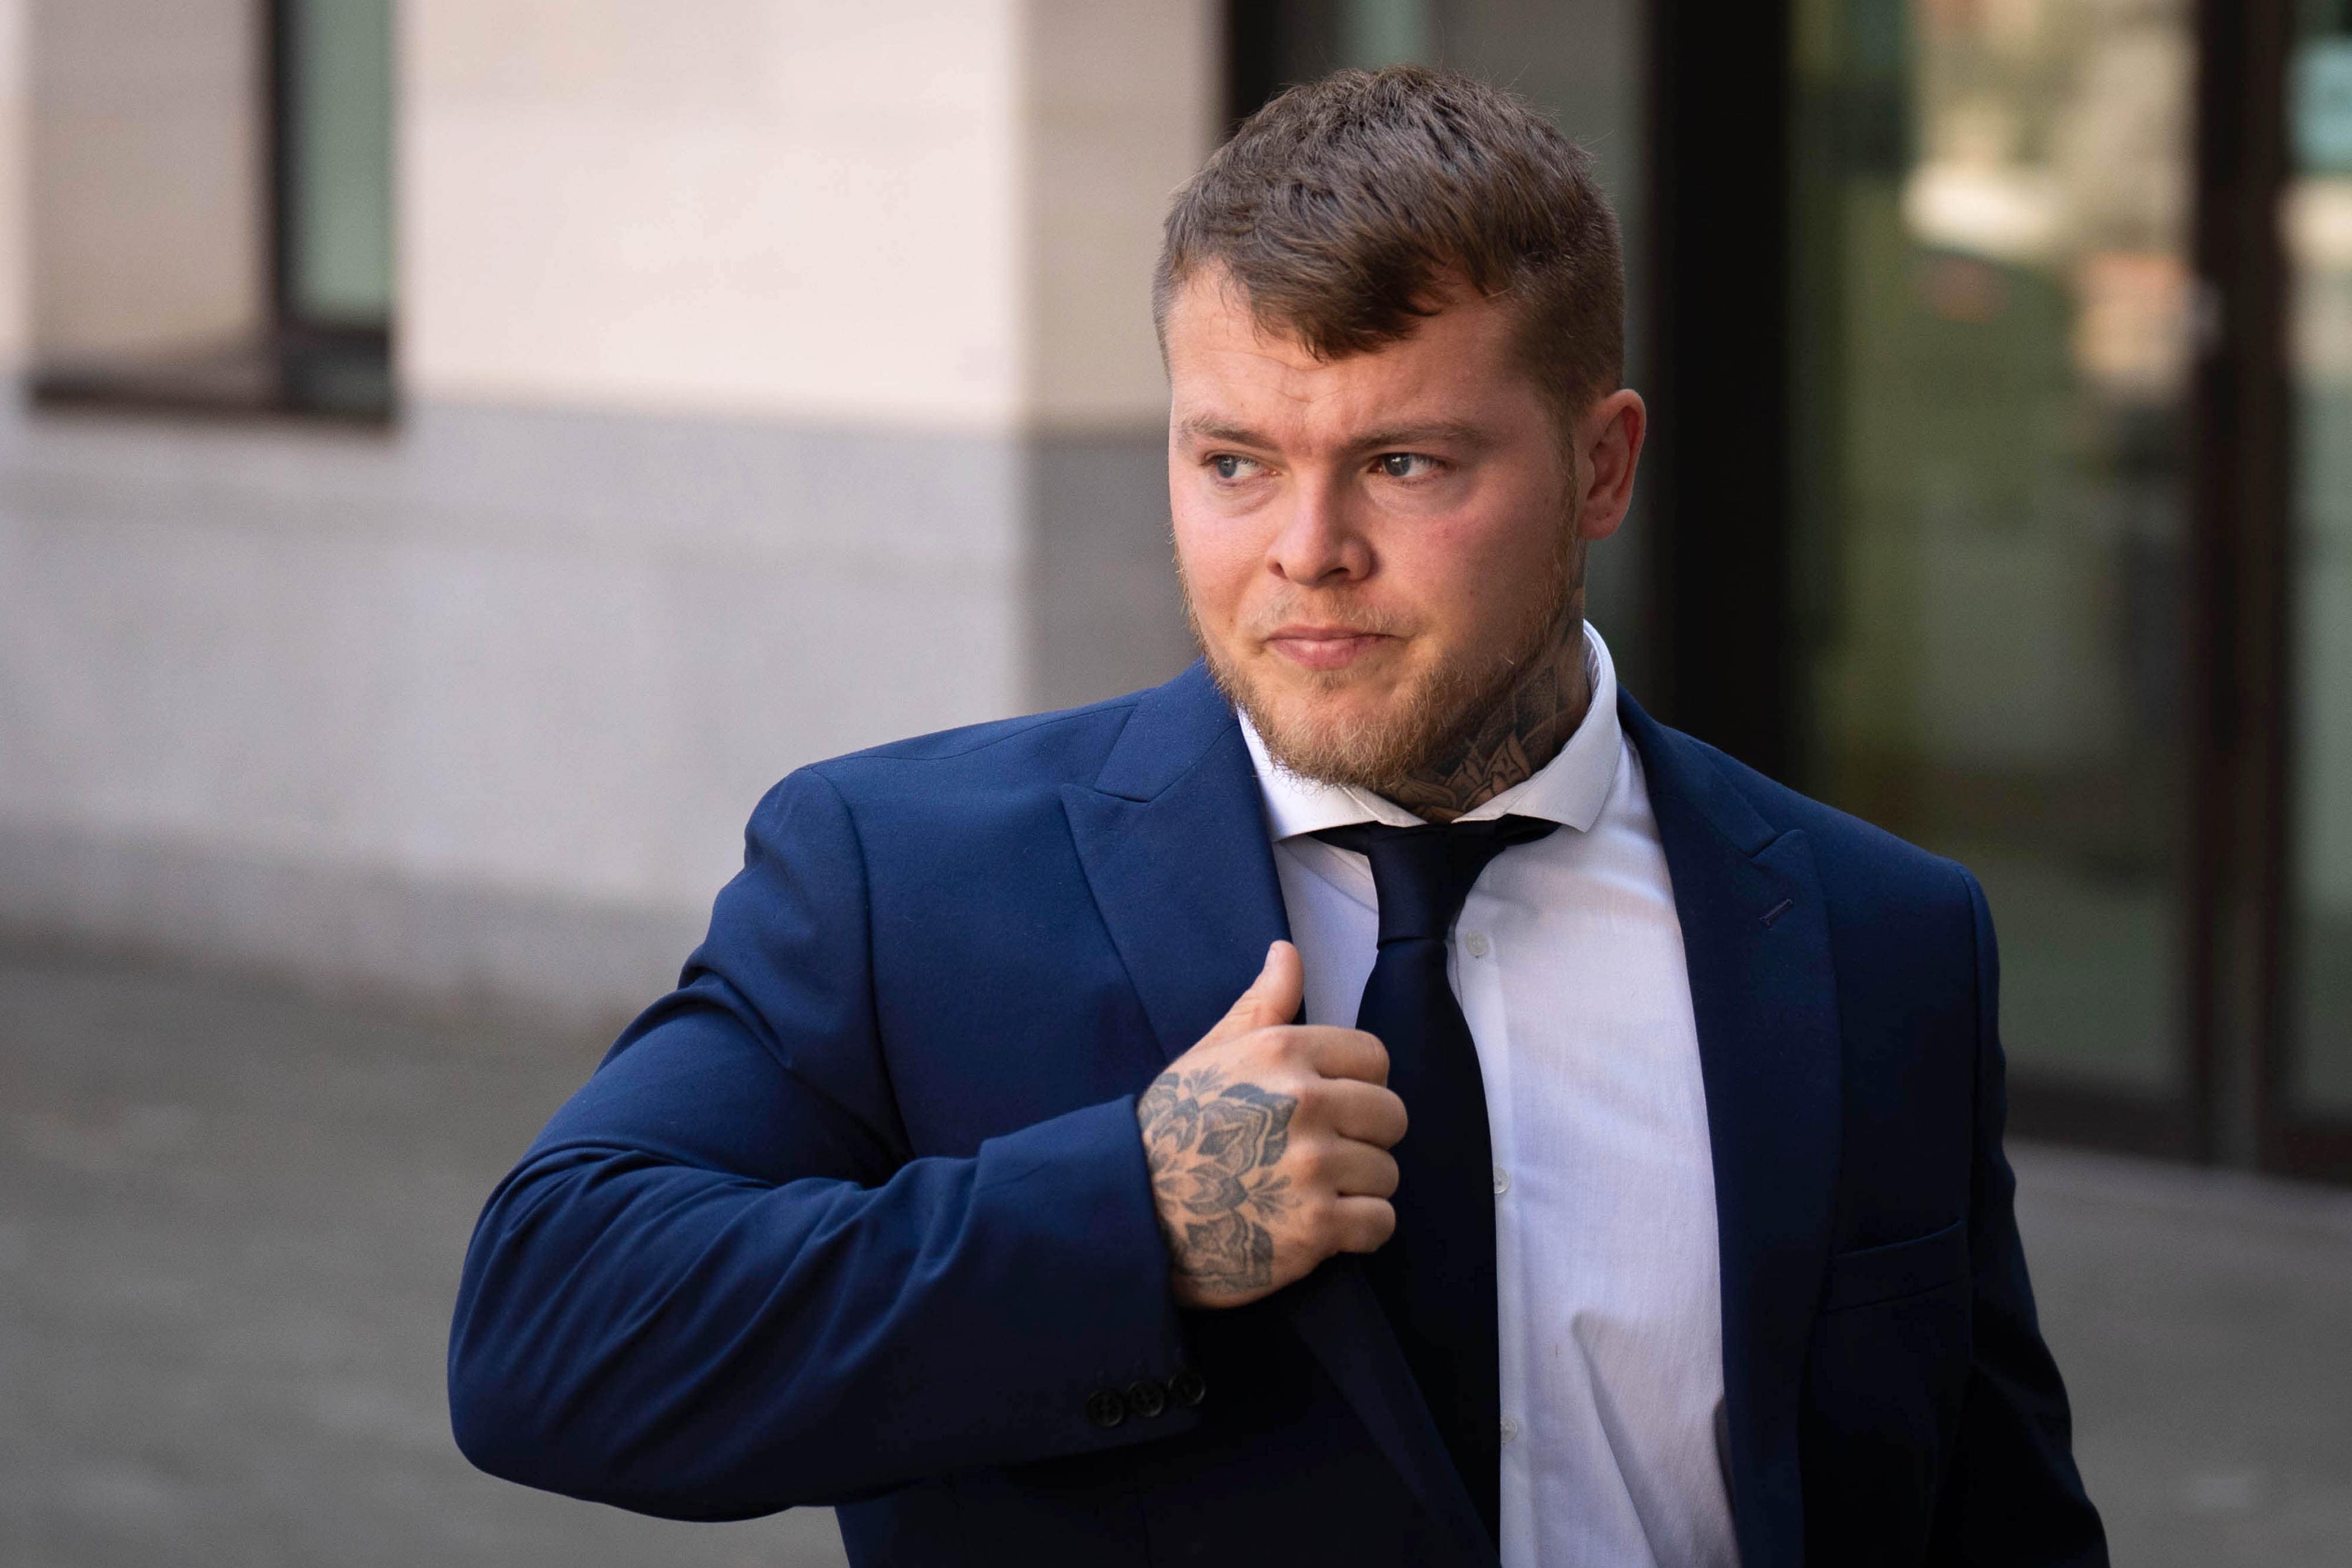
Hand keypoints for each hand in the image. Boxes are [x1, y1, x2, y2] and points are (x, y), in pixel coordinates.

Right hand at [1136, 941, 1404, 1308]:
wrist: (1131, 1209)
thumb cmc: (1174, 1127)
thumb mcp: (1213, 1052)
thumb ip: (1263, 1003)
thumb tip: (1288, 951)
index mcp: (1284, 1052)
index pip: (1374, 1057)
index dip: (1357, 1084)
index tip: (1328, 1107)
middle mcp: (1305, 1103)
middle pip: (1391, 1115)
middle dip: (1364, 1138)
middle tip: (1323, 1155)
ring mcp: (1313, 1168)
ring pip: (1386, 1173)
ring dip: (1358, 1189)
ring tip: (1311, 1193)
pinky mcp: (1316, 1227)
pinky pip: (1381, 1222)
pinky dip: (1358, 1231)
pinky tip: (1320, 1227)